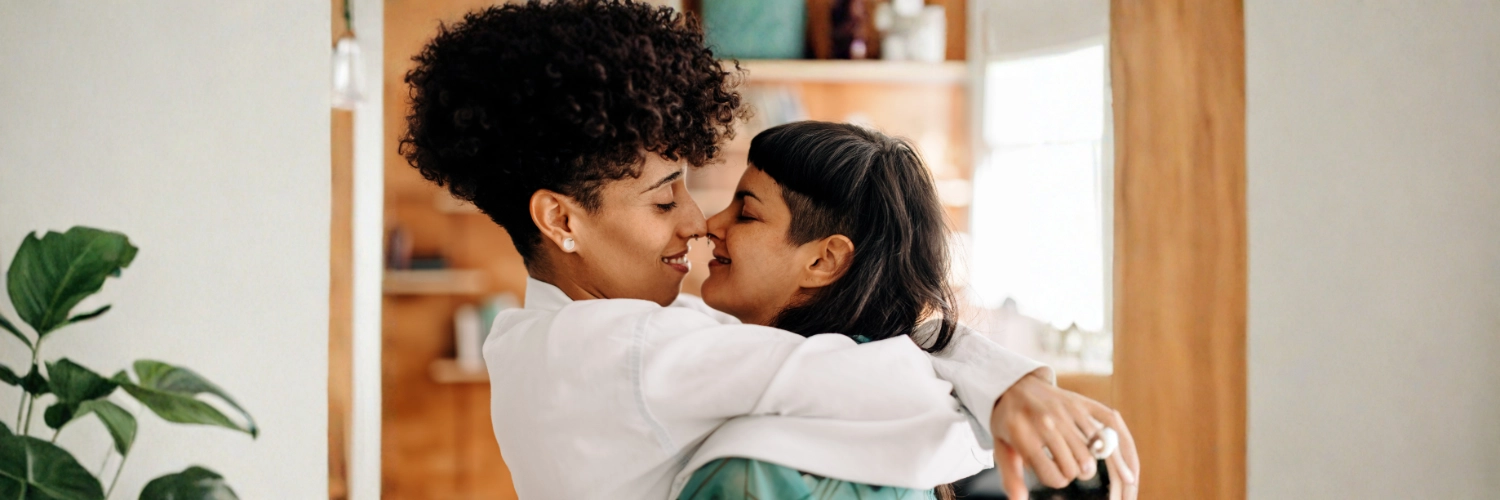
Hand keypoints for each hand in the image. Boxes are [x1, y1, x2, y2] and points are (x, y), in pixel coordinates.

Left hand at [989, 372, 1139, 499]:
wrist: (1014, 384)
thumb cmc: (1008, 422)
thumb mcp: (1002, 448)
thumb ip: (1010, 476)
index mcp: (1023, 433)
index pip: (1053, 475)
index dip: (1055, 480)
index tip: (1051, 474)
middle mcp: (1047, 421)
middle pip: (1076, 466)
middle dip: (1074, 473)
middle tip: (1067, 468)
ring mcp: (1067, 410)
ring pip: (1093, 451)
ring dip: (1090, 464)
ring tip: (1083, 466)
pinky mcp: (1081, 402)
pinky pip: (1109, 426)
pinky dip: (1121, 449)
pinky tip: (1128, 473)